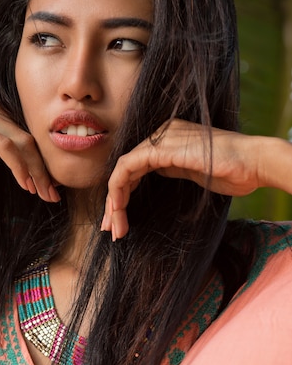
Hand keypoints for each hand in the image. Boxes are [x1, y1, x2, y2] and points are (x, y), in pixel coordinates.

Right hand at [0, 90, 59, 202]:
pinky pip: (4, 146)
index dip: (42, 159)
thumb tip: (38, 167)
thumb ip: (6, 148)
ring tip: (43, 193)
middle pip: (27, 136)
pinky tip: (25, 184)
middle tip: (54, 194)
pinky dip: (19, 167)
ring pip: (20, 141)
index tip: (53, 184)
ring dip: (35, 172)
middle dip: (43, 169)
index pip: (25, 131)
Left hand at [101, 119, 288, 239]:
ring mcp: (161, 138)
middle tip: (110, 230)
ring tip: (114, 228)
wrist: (255, 165)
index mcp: (167, 139)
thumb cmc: (233, 173)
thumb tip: (154, 174)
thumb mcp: (194, 172)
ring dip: (114, 201)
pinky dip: (119, 189)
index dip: (123, 196)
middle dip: (114, 203)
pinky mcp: (162, 148)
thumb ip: (172, 168)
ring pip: (123, 170)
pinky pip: (128, 167)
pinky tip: (118, 209)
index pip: (135, 168)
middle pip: (126, 169)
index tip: (120, 222)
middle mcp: (160, 135)